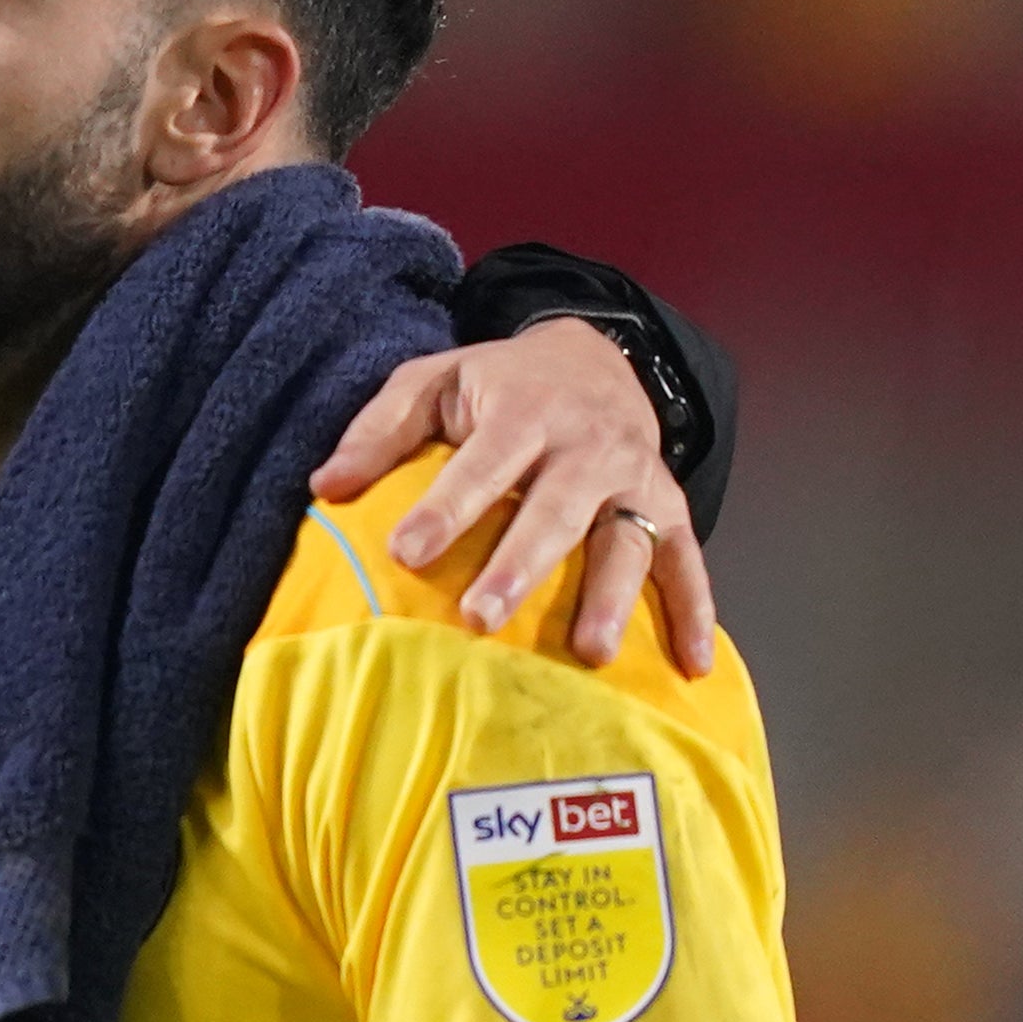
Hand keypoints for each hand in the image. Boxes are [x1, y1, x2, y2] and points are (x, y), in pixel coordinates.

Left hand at [310, 316, 716, 675]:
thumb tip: (326, 486)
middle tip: (481, 618)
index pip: (482, 466)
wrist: (592, 357)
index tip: (405, 552)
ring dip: (611, 598)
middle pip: (555, 511)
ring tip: (589, 653)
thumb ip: (379, 430)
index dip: (445, 509)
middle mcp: (588, 446)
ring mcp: (635, 478)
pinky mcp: (669, 505)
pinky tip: (690, 665)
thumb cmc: (496, 384)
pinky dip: (696, 611)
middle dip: (520, 566)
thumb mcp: (432, 381)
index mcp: (525, 412)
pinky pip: (687, 561)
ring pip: (626, 542)